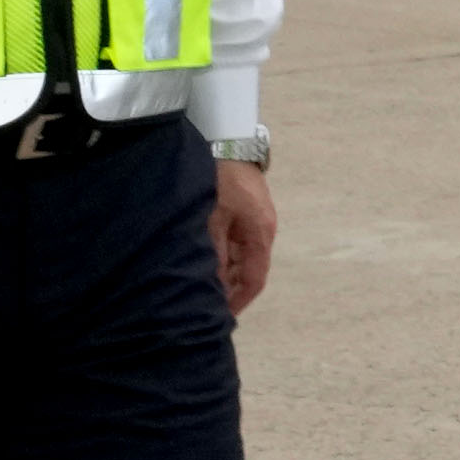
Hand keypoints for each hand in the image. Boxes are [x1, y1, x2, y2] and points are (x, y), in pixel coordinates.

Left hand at [207, 159, 277, 314]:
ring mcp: (253, 220)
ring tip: (197, 284)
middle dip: (228, 289)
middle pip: (248, 270)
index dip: (239, 301)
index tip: (221, 318)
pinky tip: (202, 260)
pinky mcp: (244, 212)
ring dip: (222, 272)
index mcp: (260, 234)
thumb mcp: (212, 218)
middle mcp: (262, 230)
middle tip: (202, 304)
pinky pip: (235, 243)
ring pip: (240, 257)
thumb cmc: (220, 179)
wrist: (228, 140)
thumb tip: (213, 284)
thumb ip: (214, 252)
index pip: (255, 279)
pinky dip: (221, 256)